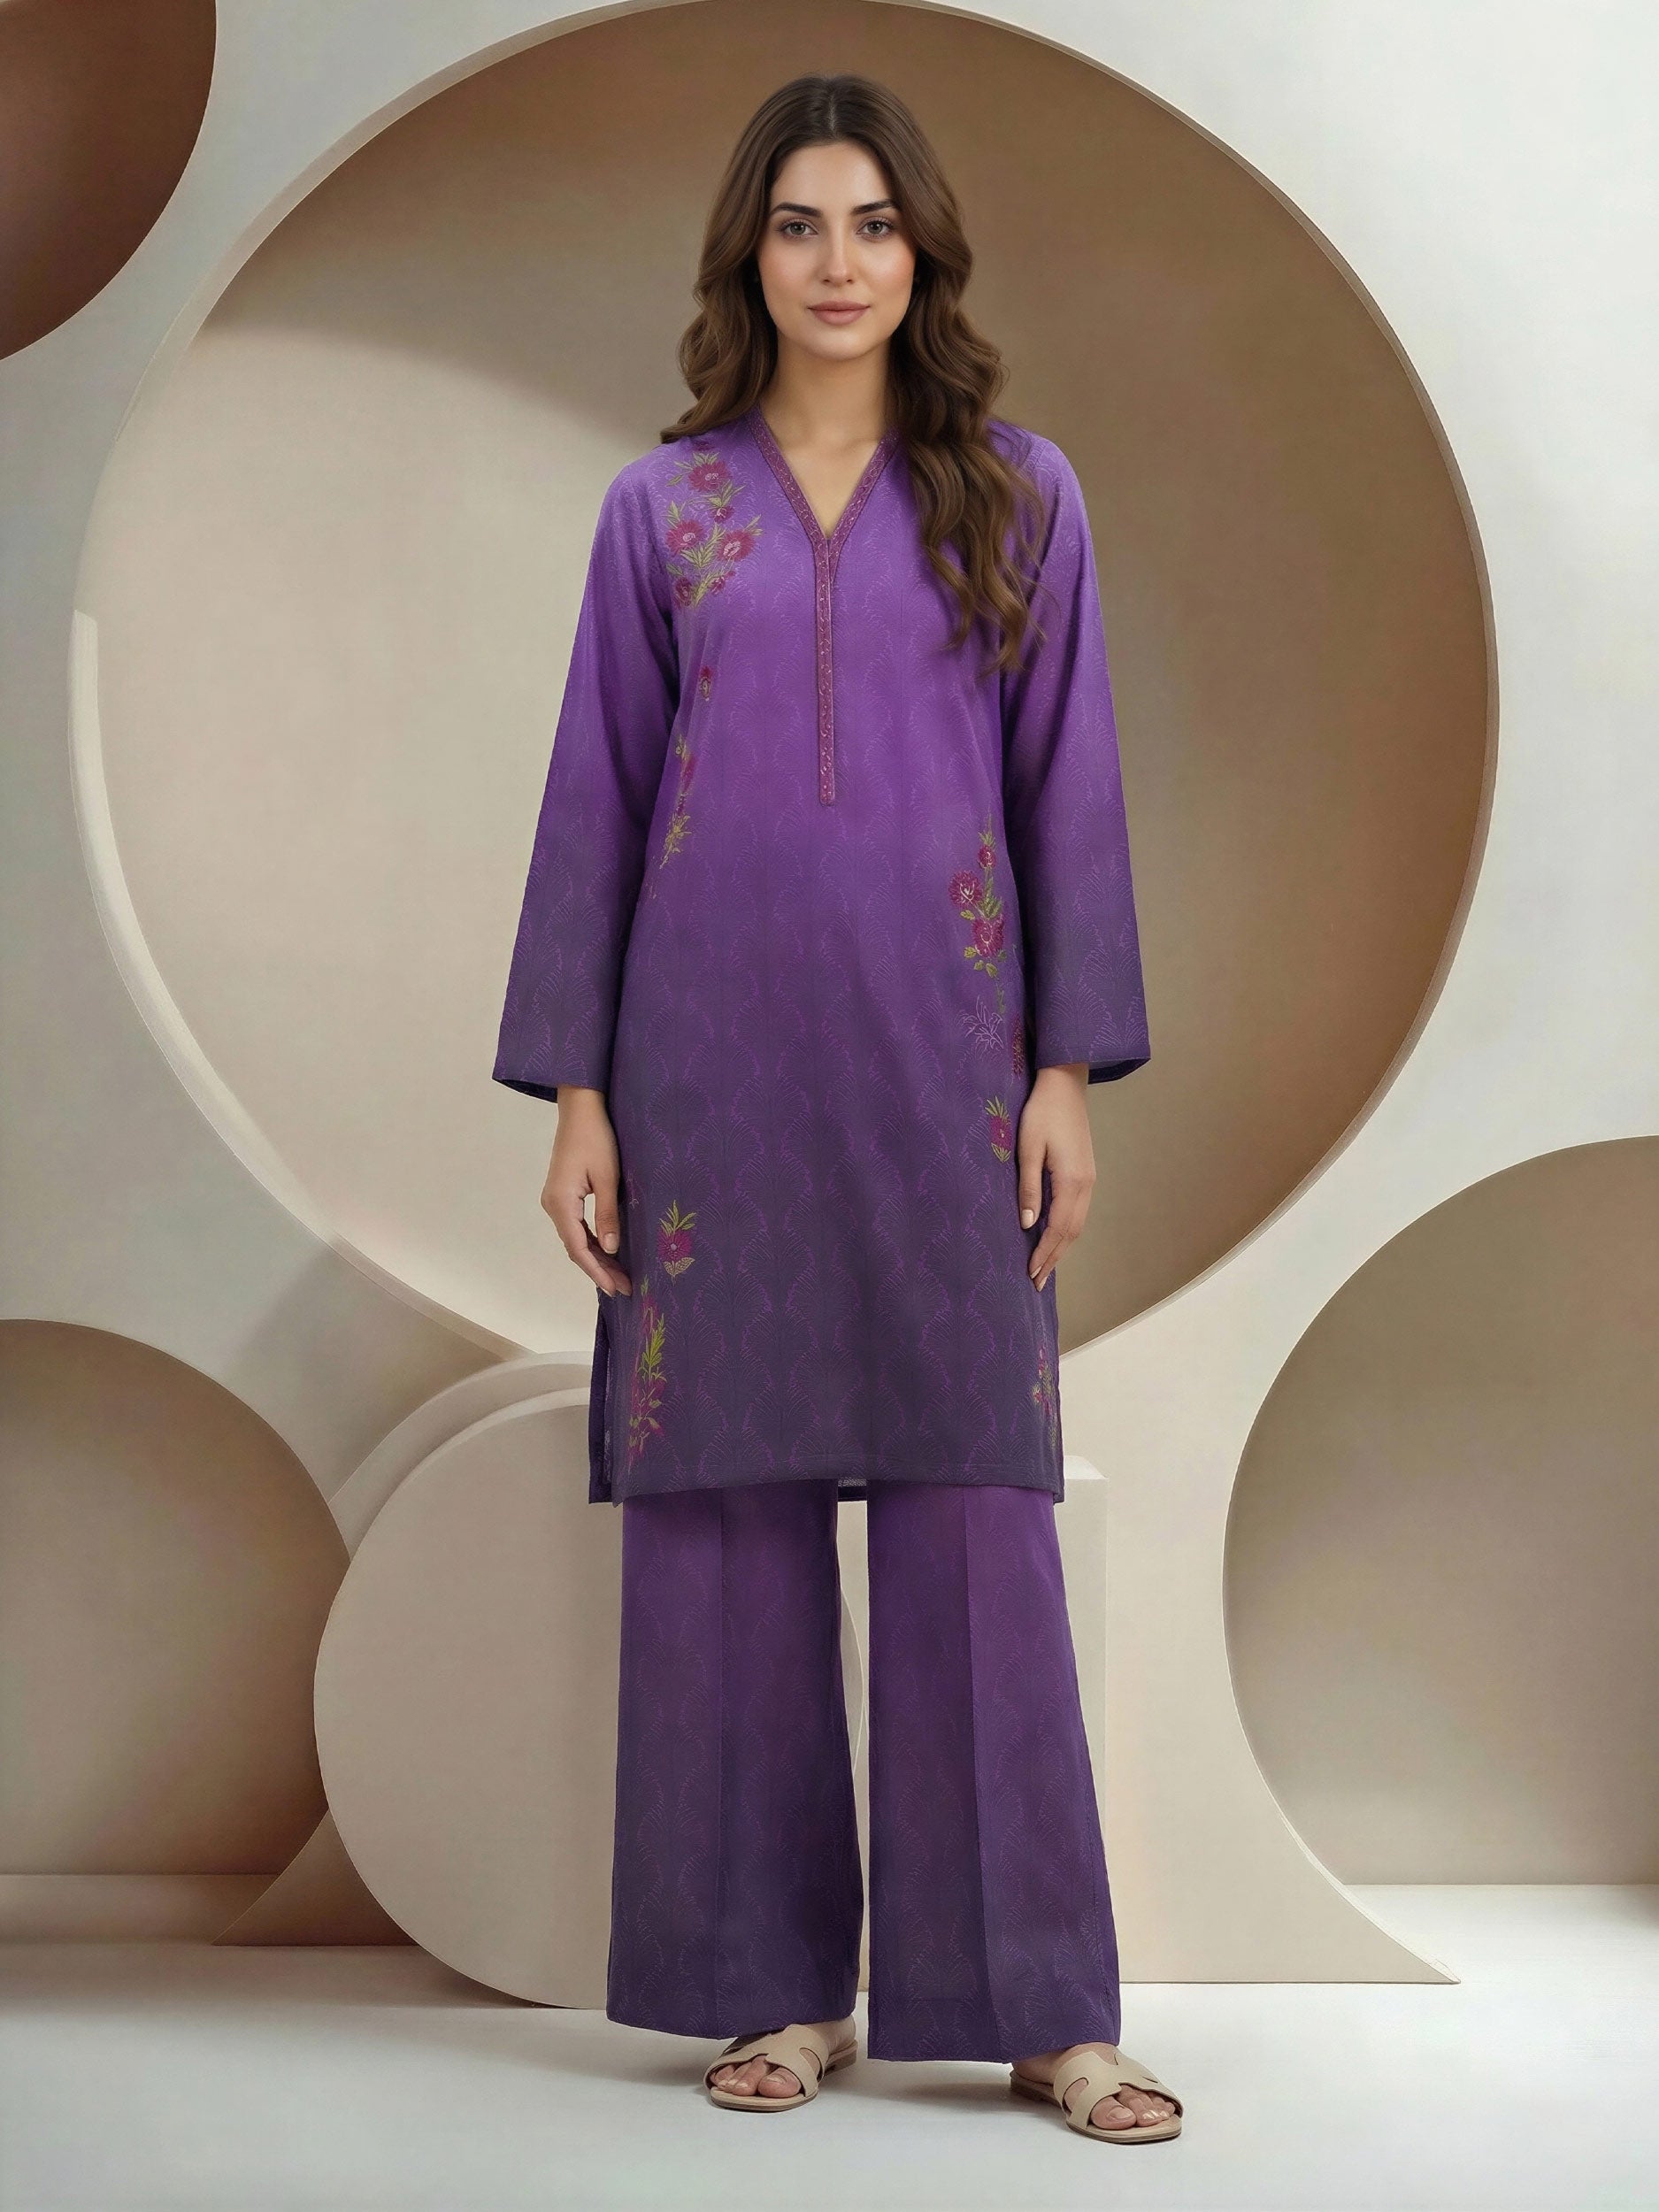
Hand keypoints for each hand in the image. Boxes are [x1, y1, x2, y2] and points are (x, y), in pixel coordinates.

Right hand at [541, 1088, 631, 1296]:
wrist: (580, 1108)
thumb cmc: (596, 1137)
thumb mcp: (607, 1177)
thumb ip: (608, 1214)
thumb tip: (611, 1249)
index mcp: (561, 1203)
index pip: (578, 1248)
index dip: (597, 1271)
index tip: (616, 1288)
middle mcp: (553, 1205)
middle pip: (575, 1247)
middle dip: (599, 1269)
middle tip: (625, 1287)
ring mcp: (555, 1200)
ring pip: (575, 1238)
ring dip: (596, 1257)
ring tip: (619, 1275)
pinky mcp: (562, 1194)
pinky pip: (575, 1226)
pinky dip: (591, 1242)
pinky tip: (607, 1251)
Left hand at [1017, 1065, 1094, 1292]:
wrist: (1065, 1085)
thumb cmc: (1041, 1113)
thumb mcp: (1028, 1148)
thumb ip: (1029, 1187)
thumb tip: (1027, 1225)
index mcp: (1072, 1181)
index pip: (1058, 1229)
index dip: (1045, 1254)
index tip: (1031, 1275)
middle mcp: (1086, 1185)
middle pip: (1072, 1232)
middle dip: (1054, 1258)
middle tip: (1037, 1282)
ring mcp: (1089, 1179)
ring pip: (1077, 1224)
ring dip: (1061, 1247)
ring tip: (1045, 1267)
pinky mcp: (1085, 1173)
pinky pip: (1078, 1211)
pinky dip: (1066, 1230)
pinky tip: (1054, 1236)